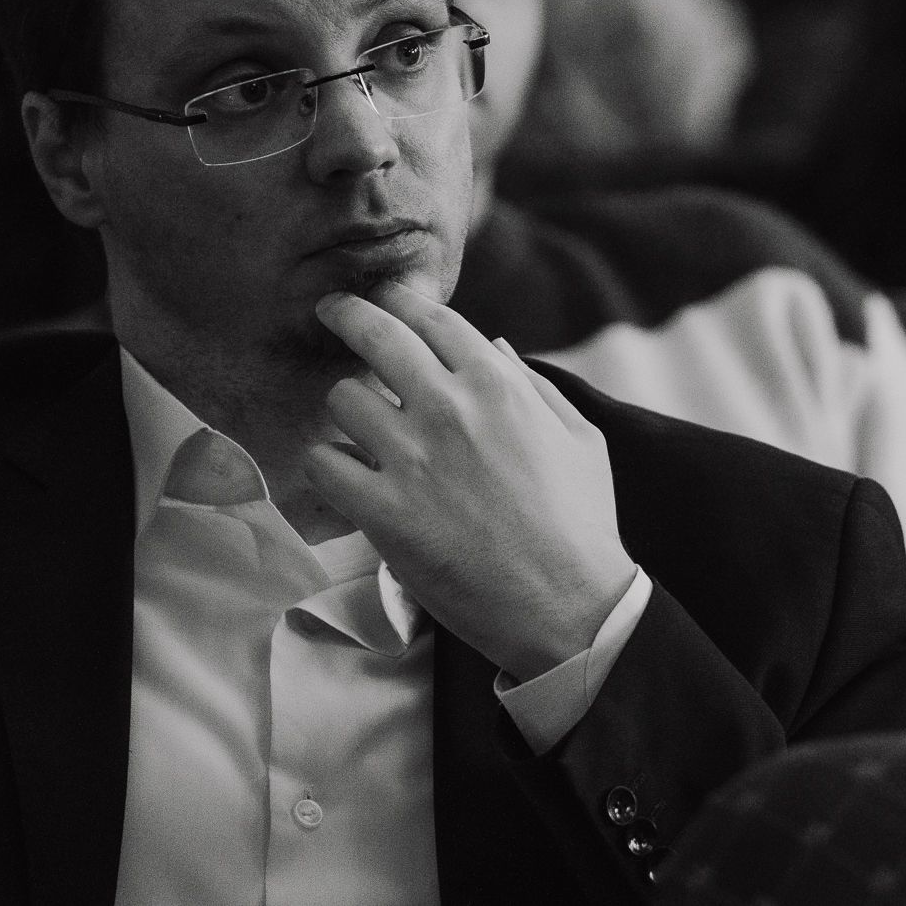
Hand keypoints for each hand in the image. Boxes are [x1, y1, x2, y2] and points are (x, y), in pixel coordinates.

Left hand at [304, 282, 637, 679]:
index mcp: (499, 386)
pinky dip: (327, 465)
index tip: (382, 300)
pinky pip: (324, 464)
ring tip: (357, 424)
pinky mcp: (384, 512)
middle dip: (345, 314)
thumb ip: (534, 385)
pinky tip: (345, 474)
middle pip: (374, 335)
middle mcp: (450, 409)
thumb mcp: (580, 438)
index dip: (399, 300)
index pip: (430, 317)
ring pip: (342, 398)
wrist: (567, 606)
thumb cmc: (582, 523)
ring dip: (346, 407)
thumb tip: (494, 345)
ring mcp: (413, 460)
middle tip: (331, 312)